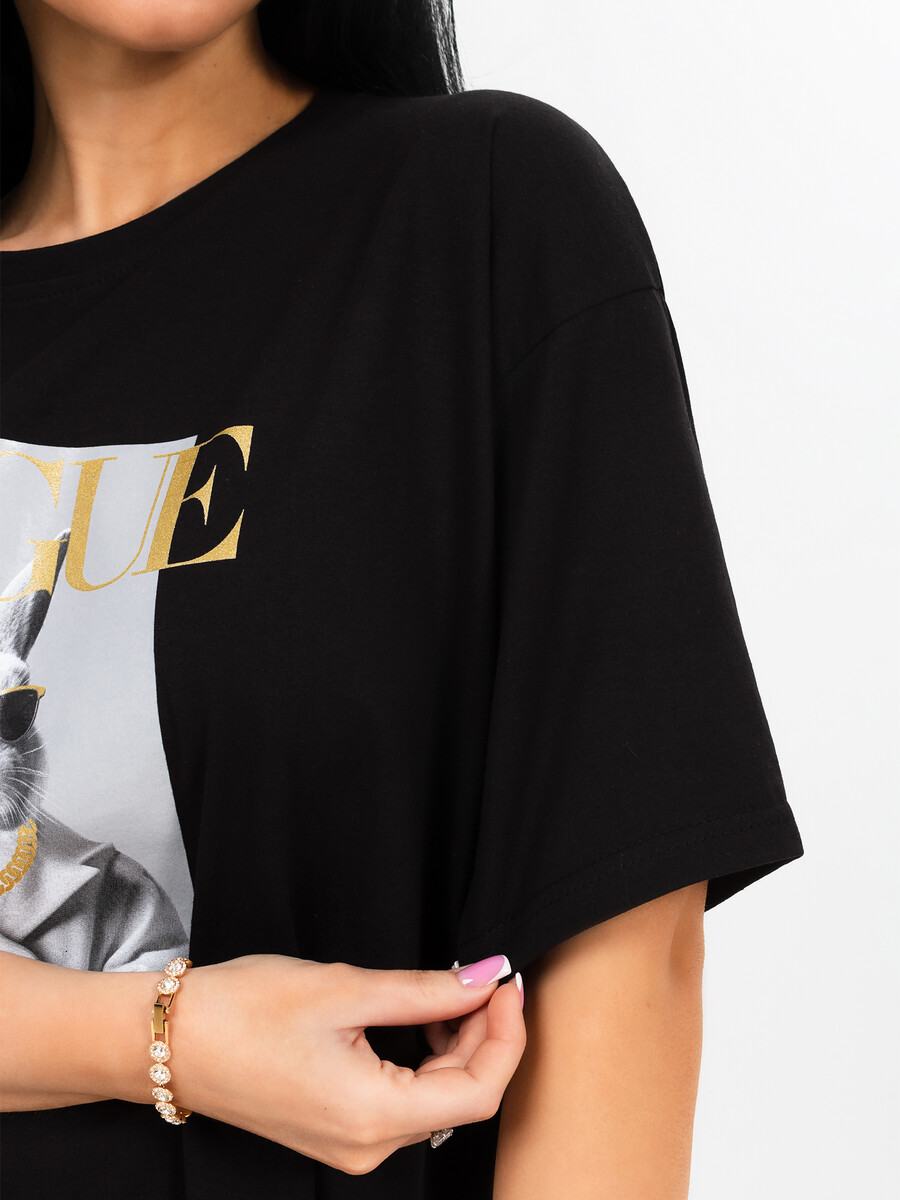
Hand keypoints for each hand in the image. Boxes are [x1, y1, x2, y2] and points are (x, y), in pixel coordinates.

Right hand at [173, 954, 525, 1173]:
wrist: (172, 1040)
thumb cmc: (245, 1010)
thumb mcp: (346, 989)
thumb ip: (426, 991)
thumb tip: (485, 979)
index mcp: (373, 1116)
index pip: (479, 1092)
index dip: (506, 1035)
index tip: (506, 984)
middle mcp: (367, 1145)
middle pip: (462, 1099)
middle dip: (485, 1036)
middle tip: (483, 978)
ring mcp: (351, 1145)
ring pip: (437, 1102)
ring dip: (457, 1048)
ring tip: (451, 994)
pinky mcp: (338, 1131)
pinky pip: (405, 1104)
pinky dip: (425, 1062)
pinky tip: (420, 1021)